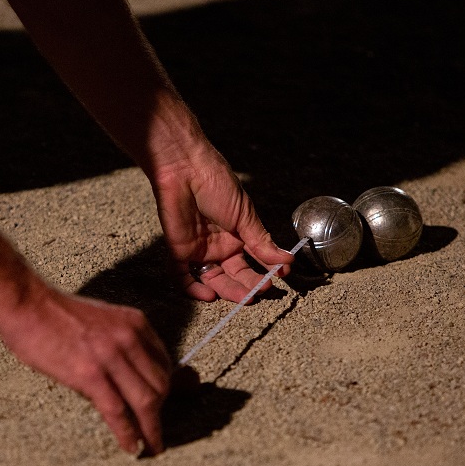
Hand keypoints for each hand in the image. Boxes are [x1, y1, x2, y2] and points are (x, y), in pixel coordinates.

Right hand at [0, 284, 171, 454]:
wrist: (26, 304)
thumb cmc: (56, 313)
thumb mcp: (103, 319)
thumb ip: (122, 341)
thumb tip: (133, 372)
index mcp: (135, 323)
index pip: (164, 364)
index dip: (166, 389)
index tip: (160, 405)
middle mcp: (130, 338)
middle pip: (161, 385)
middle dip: (161, 411)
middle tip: (154, 430)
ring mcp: (112, 356)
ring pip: (146, 401)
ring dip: (152, 430)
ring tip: (152, 446)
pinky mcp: (90, 374)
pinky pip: (118, 411)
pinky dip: (129, 434)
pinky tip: (132, 447)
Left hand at [152, 145, 294, 301]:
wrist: (186, 168)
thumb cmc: (216, 183)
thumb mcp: (245, 214)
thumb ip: (261, 241)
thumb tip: (286, 260)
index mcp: (237, 235)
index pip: (254, 261)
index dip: (267, 270)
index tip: (282, 275)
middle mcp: (219, 246)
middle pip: (235, 275)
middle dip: (249, 285)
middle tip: (262, 290)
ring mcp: (199, 250)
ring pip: (213, 280)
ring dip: (228, 292)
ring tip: (244, 298)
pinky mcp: (178, 251)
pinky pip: (183, 277)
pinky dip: (194, 290)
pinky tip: (209, 296)